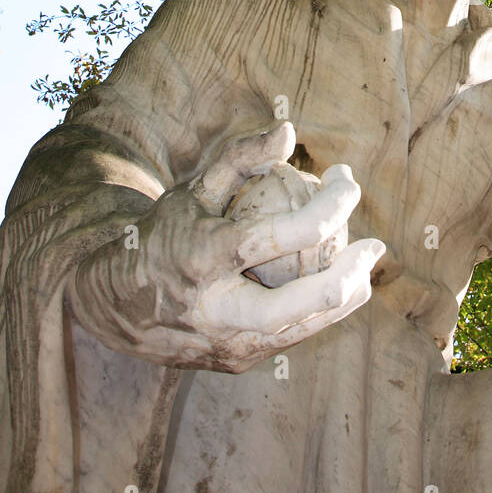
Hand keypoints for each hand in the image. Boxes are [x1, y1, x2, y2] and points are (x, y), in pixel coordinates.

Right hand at [71, 122, 384, 371]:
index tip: (347, 180)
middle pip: (299, 303)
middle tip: (376, 245)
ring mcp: (227, 343)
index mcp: (203, 258)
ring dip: (346, 296)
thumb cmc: (164, 234)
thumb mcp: (192, 190)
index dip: (329, 204)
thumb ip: (240, 158)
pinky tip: (341, 286)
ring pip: (304, 328)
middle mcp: (215, 309)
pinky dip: (320, 310)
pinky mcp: (236, 362)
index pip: (281, 233)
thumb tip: (289, 130)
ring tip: (367, 268)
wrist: (115, 306)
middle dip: (349, 273)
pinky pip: (292, 337)